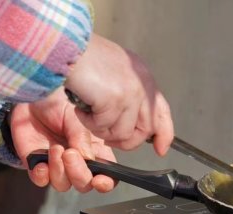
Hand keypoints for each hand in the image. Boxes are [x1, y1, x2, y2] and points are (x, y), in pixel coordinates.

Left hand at [10, 87, 116, 192]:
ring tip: (55, 148)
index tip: (100, 181)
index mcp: (95, 150)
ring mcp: (56, 166)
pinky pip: (41, 180)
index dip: (106, 183)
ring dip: (59, 170)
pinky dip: (41, 175)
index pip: (107, 174)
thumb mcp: (75, 115)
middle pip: (84, 184)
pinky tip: (41, 163)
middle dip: (78, 174)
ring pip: (62, 185)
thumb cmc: (58, 104)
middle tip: (70, 154)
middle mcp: (77, 162)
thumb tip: (88, 158)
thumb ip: (82, 136)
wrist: (33, 99)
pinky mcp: (37, 166)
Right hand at [64, 33, 173, 154]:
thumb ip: (127, 95)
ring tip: (88, 112)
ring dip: (100, 129)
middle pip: (144, 130)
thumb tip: (130, 125)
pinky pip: (103, 128)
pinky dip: (87, 122)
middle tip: (105, 136)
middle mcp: (142, 85)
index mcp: (143, 77)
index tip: (160, 149)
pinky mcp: (116, 100)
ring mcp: (131, 93)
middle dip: (124, 141)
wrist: (69, 46)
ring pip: (122, 134)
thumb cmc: (84, 58)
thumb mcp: (115, 74)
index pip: (162, 112)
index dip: (164, 133)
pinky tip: (81, 106)